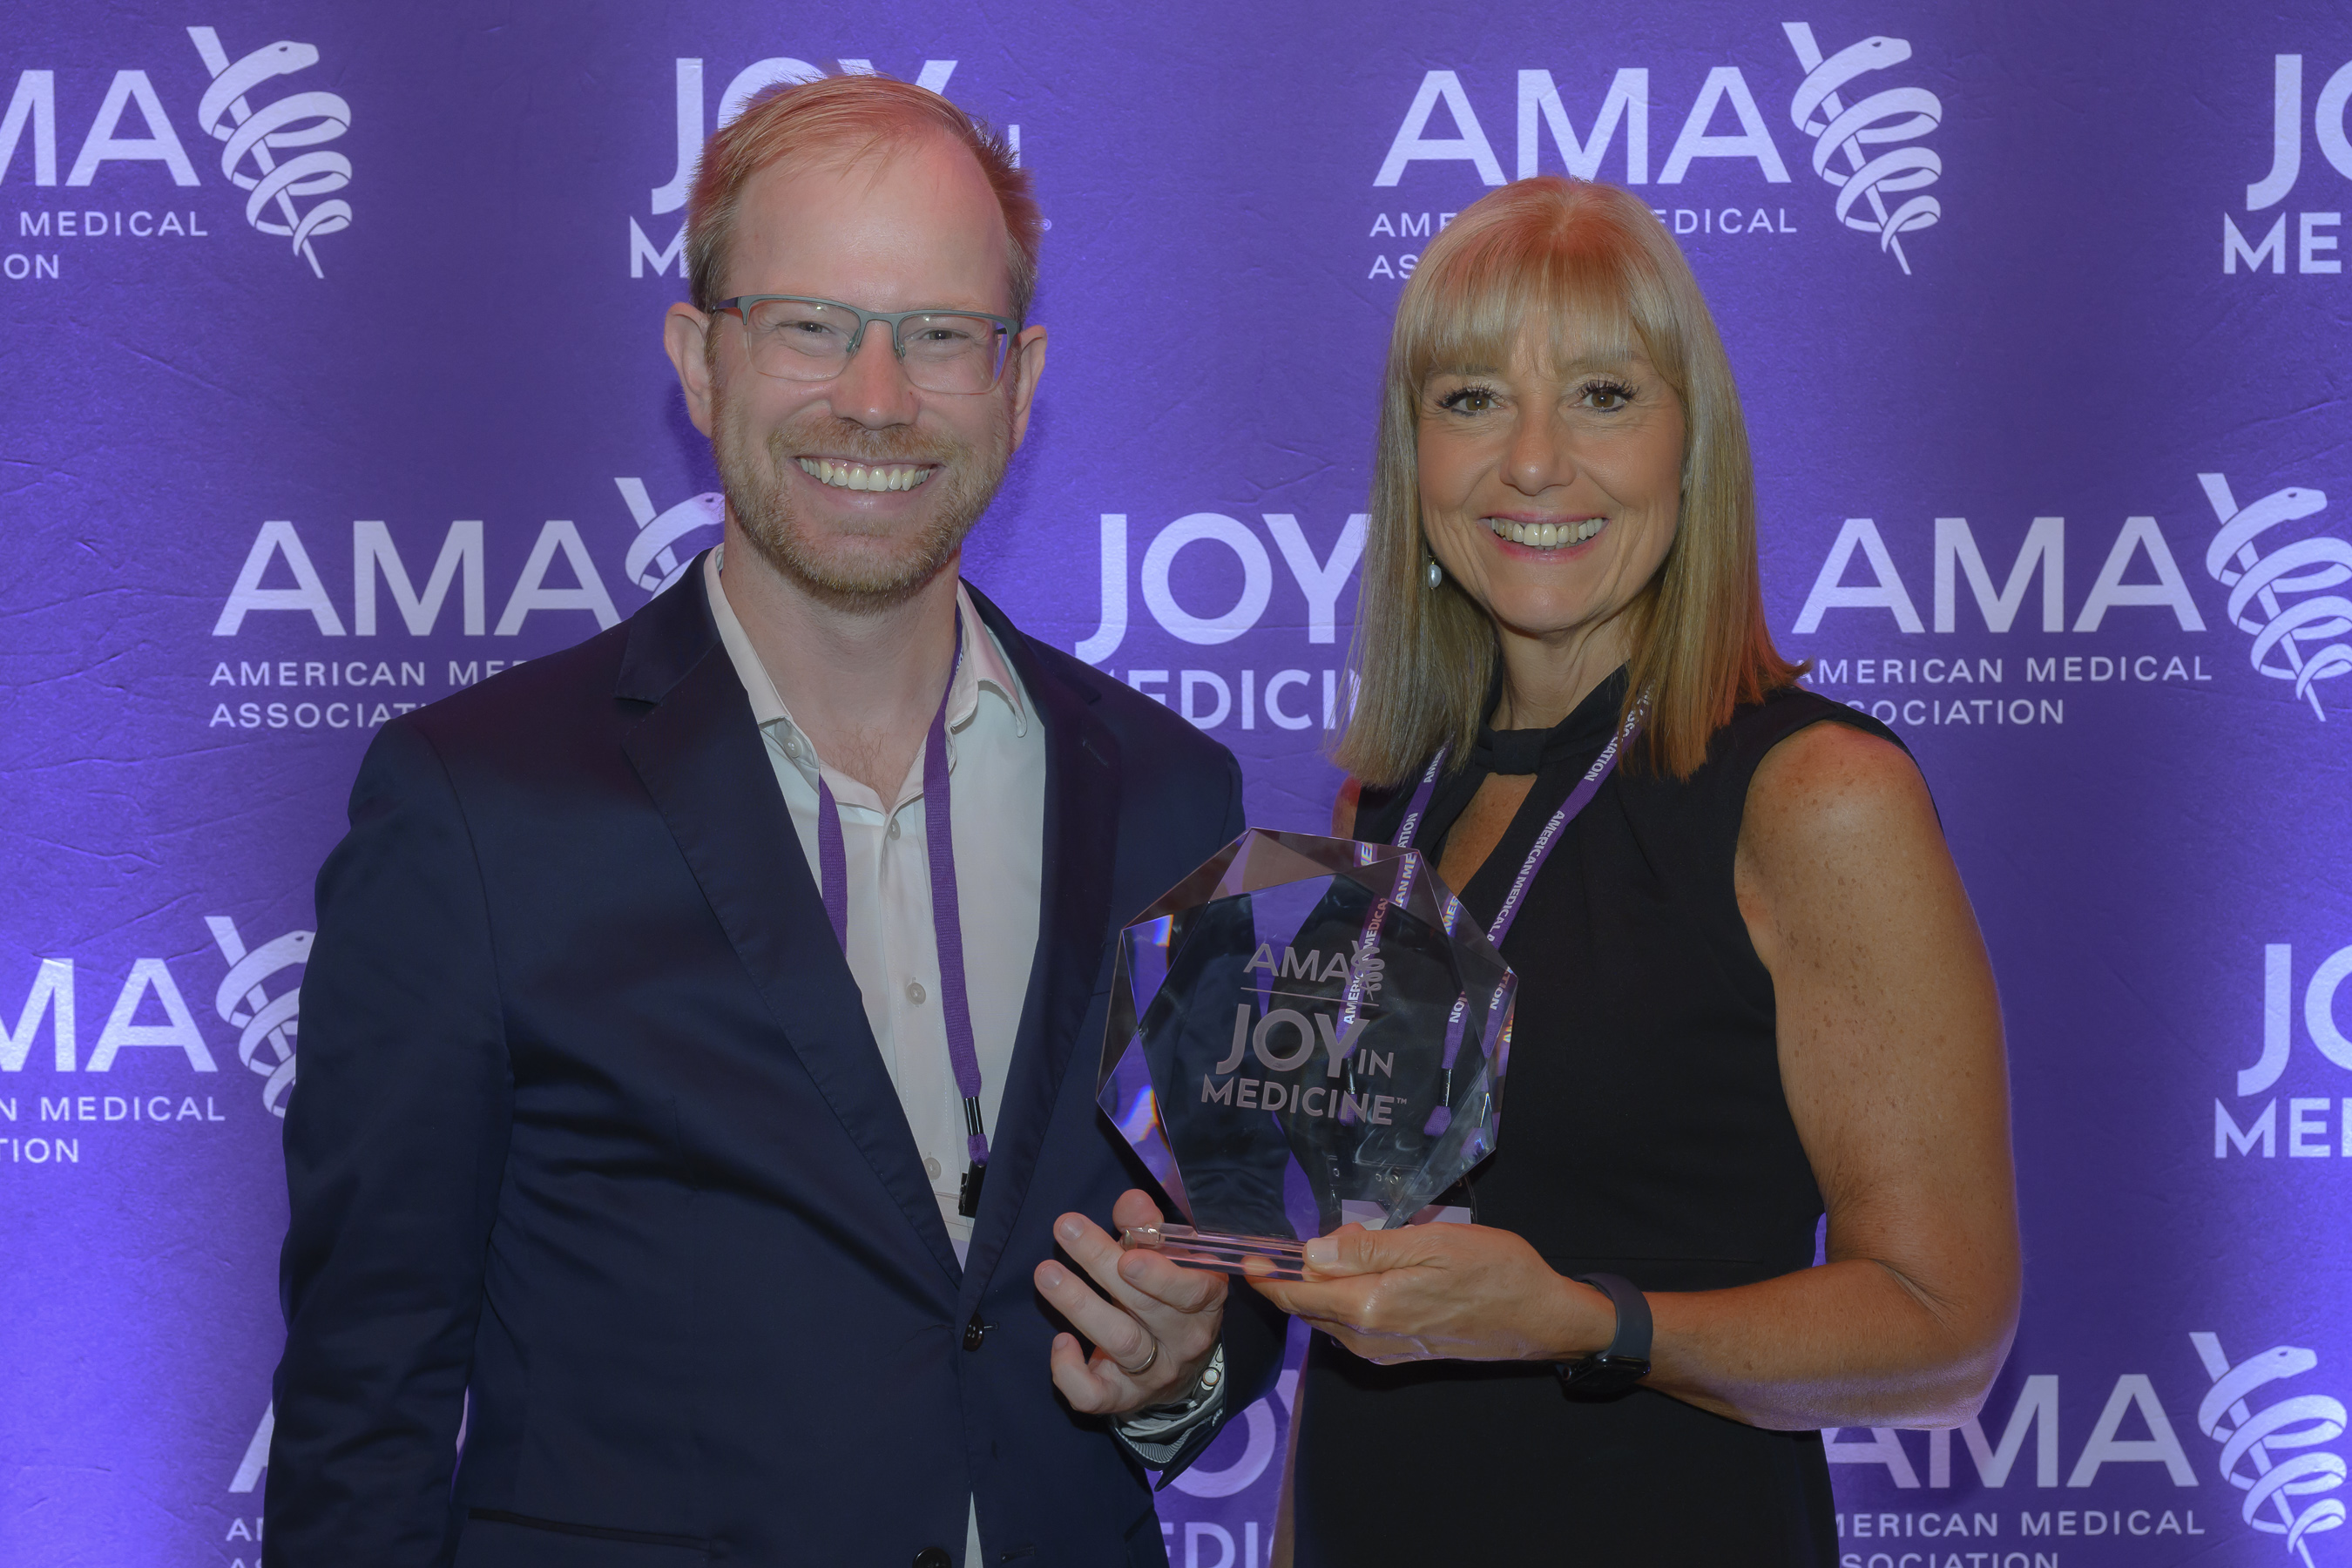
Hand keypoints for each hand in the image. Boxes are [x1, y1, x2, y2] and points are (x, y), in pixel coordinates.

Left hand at [1034, 1190, 1227, 1414]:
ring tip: (1046, 1272)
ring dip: (1079, 1304)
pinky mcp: (1122, 1398)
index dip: (1159, 1276)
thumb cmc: (1170, 1294)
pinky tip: (1060, 1341)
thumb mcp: (1171, 1258)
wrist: (1178, 1365)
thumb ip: (1150, 1228)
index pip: (1191, 1290)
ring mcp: (1154, 1374)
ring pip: (1118, 1342)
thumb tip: (1131, 1202)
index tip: (1126, 1255)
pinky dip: (1070, 1371)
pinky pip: (1094, 1395)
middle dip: (1100, 1263)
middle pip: (1143, 1306)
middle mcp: (1185, 1340)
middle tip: (1066, 1228)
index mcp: (1205, 1300)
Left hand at [1248, 1222, 1615, 1365]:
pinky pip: (1355, 1325)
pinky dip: (1348, 1298)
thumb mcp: (1431, 1243)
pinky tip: (1370, 1272)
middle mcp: (1369, 1337)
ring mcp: (1384, 1349)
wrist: (1540, 1317)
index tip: (1247, 1257)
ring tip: (1347, 1245)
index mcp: (1371, 1307)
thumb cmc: (1493, 1271)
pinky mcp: (1400, 1352)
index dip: (1269, 1277)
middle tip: (1313, 1237)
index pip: (1299, 1295)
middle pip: (1311, 1306)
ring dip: (1327, 1284)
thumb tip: (1312, 1253)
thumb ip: (1367, 1249)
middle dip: (1300, 1273)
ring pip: (1332, 1315)